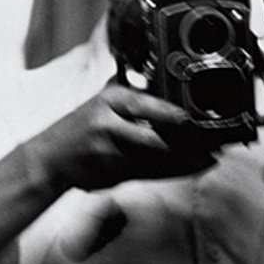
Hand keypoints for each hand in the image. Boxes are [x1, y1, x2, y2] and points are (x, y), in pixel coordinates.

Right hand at [30, 82, 218, 194]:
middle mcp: (109, 126)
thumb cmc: (82, 125)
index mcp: (109, 101)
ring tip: (210, 157)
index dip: (171, 115)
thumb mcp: (103, 99)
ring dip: (186, 161)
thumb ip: (133, 94)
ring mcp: (110, 154)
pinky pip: (150, 174)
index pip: (145, 106)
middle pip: (154, 138)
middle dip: (186, 143)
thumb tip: (168, 88)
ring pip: (155, 160)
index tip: (193, 119)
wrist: (51, 159)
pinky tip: (193, 169)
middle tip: (213, 142)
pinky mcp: (113, 174)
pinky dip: (174, 172)